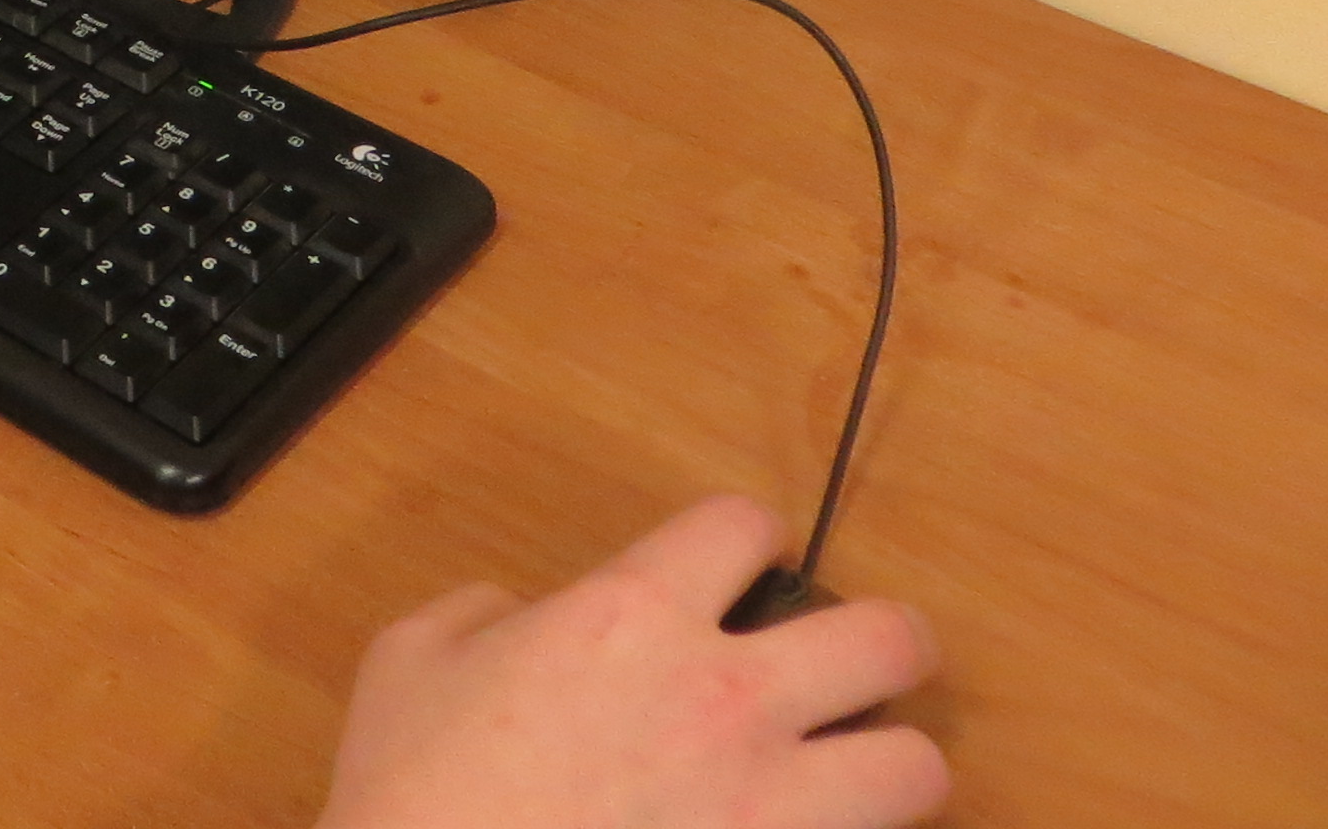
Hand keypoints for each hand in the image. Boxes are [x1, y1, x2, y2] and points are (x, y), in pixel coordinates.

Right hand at [316, 498, 946, 828]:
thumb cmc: (415, 794)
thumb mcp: (410, 660)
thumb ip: (481, 613)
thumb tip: (518, 616)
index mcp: (631, 618)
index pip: (743, 526)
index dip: (745, 537)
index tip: (740, 563)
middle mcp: (725, 699)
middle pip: (887, 637)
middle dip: (881, 643)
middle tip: (847, 666)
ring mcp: (768, 807)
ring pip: (918, 766)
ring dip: (889, 765)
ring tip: (851, 776)